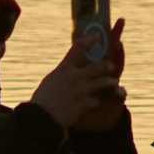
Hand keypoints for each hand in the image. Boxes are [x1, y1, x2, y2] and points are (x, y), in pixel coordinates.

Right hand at [28, 20, 126, 134]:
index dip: (89, 39)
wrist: (41, 118)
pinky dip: (100, 101)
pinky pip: (99, 100)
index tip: (97, 35)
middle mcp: (74, 77)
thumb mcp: (51, 79)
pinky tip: (99, 102)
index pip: (78, 48)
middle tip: (111, 66)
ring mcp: (81, 90)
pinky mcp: (85, 104)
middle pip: (99, 65)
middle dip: (108, 65)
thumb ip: (63, 72)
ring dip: (110, 82)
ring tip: (112, 83)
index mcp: (64, 69)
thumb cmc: (43, 99)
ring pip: (104, 82)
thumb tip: (69, 67)